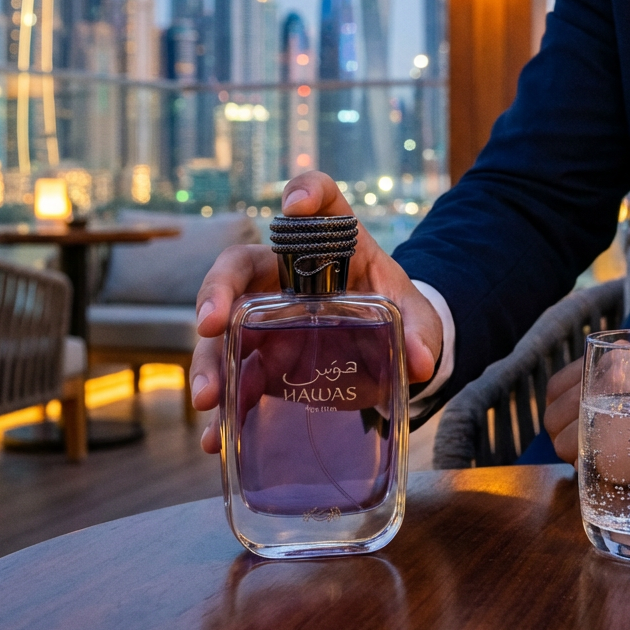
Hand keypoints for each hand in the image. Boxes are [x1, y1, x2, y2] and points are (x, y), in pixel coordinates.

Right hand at [189, 171, 442, 453]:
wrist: (390, 346)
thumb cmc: (398, 312)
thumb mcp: (415, 316)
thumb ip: (420, 332)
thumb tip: (420, 362)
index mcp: (333, 241)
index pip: (319, 198)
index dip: (305, 192)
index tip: (297, 206)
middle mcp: (287, 272)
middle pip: (239, 265)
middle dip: (218, 289)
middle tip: (210, 321)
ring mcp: (265, 315)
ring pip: (223, 328)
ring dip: (209, 361)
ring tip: (208, 399)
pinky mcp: (260, 357)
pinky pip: (233, 376)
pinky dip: (224, 407)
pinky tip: (217, 437)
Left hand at [543, 360, 629, 484]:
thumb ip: (619, 382)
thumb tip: (584, 407)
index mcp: (611, 359)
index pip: (555, 388)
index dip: (559, 410)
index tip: (571, 423)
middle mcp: (601, 380)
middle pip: (553, 419)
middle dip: (563, 437)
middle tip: (584, 448)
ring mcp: (603, 414)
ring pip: (563, 444)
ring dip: (575, 456)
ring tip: (603, 461)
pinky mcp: (611, 450)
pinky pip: (583, 466)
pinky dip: (591, 473)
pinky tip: (614, 471)